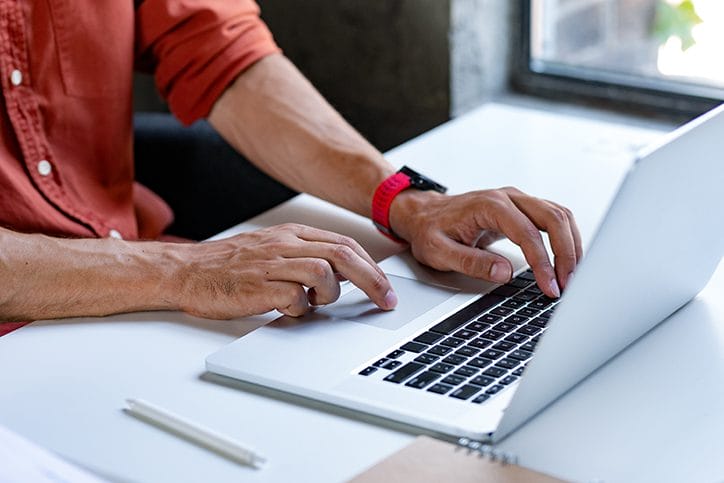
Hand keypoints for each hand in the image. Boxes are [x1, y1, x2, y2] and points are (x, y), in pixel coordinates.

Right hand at [174, 223, 395, 318]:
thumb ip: (305, 256)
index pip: (344, 244)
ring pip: (323, 271)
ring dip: (330, 293)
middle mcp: (285, 245)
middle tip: (385, 300)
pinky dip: (301, 308)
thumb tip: (341, 274)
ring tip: (315, 303)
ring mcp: (271, 264)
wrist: (186, 271)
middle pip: (342, 255)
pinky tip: (290, 310)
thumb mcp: (272, 250)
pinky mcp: (257, 287)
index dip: (371, 267)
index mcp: (291, 234)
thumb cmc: (229, 266)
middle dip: (372, 280)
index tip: (385, 287)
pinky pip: (295, 297)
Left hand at [388, 187, 582, 297]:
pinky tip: (566, 260)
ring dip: (571, 245)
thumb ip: (471, 262)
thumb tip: (503, 273)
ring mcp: (517, 201)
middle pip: (554, 218)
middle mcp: (508, 197)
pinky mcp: (521, 209)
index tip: (549, 286)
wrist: (423, 214)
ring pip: (559, 215)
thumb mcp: (440, 252)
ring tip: (571, 276)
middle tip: (568, 284)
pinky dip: (565, 238)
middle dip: (567, 253)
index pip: (528, 233)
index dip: (543, 262)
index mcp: (489, 205)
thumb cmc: (429, 231)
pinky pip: (553, 219)